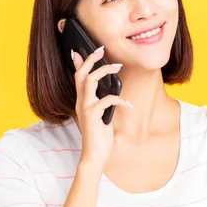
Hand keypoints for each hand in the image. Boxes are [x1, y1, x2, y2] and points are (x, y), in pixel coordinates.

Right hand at [71, 47, 131, 168]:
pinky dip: (119, 100)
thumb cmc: (100, 136)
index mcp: (82, 101)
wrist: (95, 155)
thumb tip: (108, 90)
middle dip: (91, 60)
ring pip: (89, 81)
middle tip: (101, 50)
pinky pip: (106, 100)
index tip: (87, 50)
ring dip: (104, 71)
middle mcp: (81, 102)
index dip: (81, 62)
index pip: (78, 77)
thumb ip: (102, 102)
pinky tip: (128, 105)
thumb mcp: (101, 116)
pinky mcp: (92, 115)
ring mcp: (85, 108)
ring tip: (117, 67)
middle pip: (81, 74)